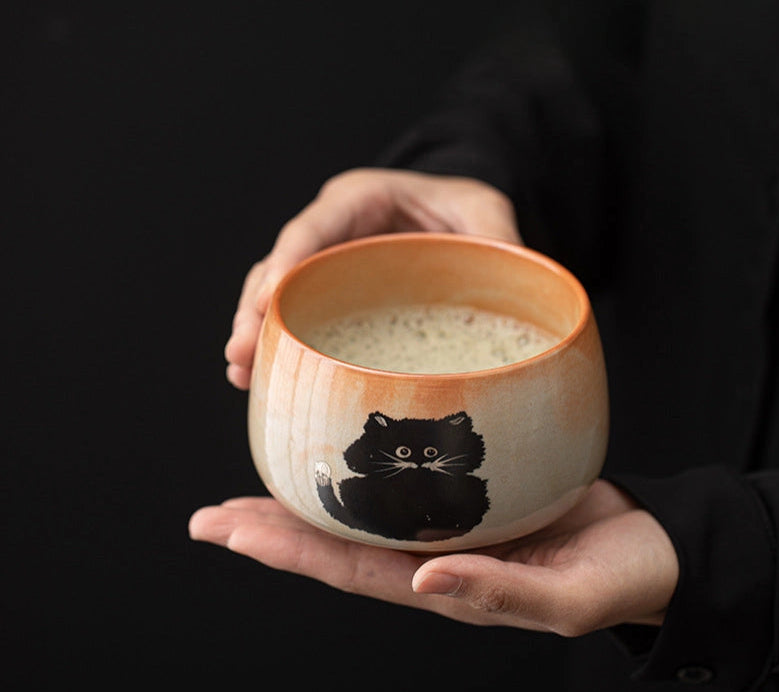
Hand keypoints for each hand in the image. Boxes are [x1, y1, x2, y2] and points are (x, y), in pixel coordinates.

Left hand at [189, 480, 678, 633]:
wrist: (652, 548)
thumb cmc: (617, 579)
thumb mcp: (566, 599)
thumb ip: (498, 595)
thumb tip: (423, 581)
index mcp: (446, 587)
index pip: (350, 571)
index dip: (288, 551)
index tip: (232, 530)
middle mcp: (433, 556)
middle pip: (338, 545)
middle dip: (273, 530)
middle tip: (212, 516)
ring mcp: (448, 525)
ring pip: (361, 514)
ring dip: (305, 501)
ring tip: (251, 486)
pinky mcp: (471, 492)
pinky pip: (403, 483)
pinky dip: (362, 471)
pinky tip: (339, 454)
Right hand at [224, 168, 521, 388]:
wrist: (452, 223)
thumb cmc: (462, 211)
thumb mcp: (484, 212)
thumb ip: (495, 240)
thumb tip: (512, 285)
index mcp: (360, 200)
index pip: (314, 228)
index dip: (286, 263)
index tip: (266, 301)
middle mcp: (331, 233)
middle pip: (281, 267)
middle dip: (256, 310)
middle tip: (241, 354)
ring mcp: (325, 267)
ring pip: (277, 296)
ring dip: (257, 335)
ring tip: (243, 374)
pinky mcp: (329, 297)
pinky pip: (296, 318)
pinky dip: (279, 346)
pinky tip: (263, 379)